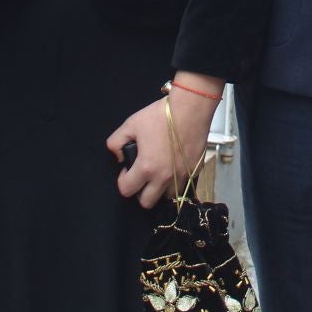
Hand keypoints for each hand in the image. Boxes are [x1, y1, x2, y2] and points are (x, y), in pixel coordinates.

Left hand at [106, 75, 219, 208]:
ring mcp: (181, 176)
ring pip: (168, 197)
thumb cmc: (161, 115)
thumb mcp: (131, 124)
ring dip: (161, 189)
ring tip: (159, 173)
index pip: (127, 190)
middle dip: (141, 192)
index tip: (127, 171)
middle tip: (142, 176)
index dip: (123, 181)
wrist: (191, 108)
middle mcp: (164, 177)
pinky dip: (177, 181)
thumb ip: (115, 142)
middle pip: (147, 202)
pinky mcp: (195, 170)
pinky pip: (184, 185)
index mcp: (146, 167)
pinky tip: (174, 166)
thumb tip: (119, 157)